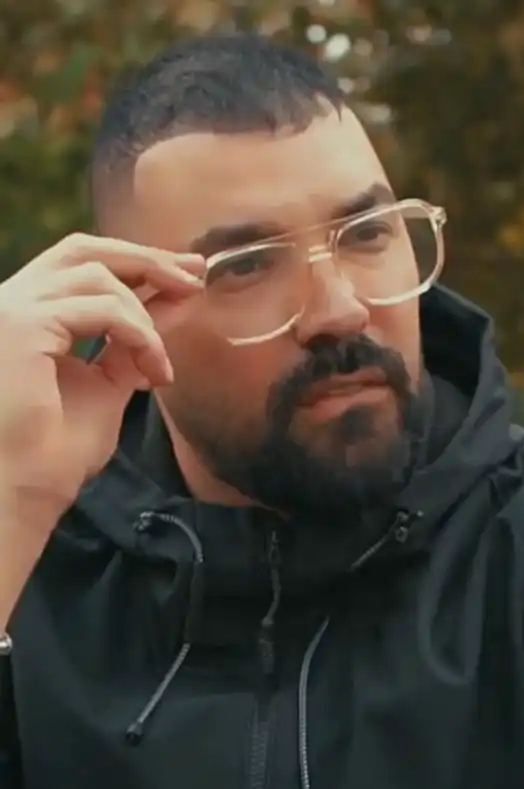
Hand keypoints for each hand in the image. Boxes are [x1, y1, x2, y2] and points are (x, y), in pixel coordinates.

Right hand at [0, 232, 204, 518]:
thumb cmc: (56, 452)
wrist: (25, 490)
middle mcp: (10, 302)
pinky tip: (154, 372)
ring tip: (162, 366)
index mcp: (25, 314)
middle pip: (83, 251)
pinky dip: (140, 335)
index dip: (135, 263)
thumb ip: (132, 342)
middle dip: (147, 260)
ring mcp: (11, 309)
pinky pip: (103, 310)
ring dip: (148, 318)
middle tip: (195, 275)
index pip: (80, 266)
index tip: (186, 275)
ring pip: (98, 278)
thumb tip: (173, 306)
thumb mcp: (108, 383)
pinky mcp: (23, 325)